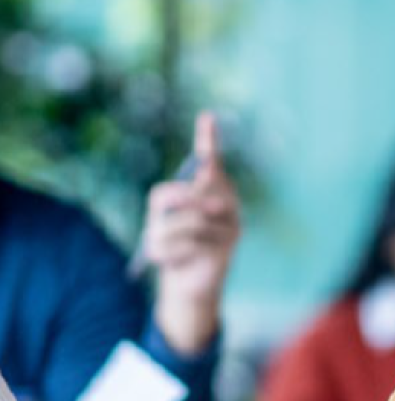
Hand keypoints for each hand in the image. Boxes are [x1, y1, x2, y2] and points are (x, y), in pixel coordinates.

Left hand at [145, 112, 240, 354]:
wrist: (186, 283)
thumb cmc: (172, 245)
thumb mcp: (160, 219)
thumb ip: (169, 203)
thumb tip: (187, 205)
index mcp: (211, 191)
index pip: (210, 161)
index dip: (208, 139)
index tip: (206, 117)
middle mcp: (227, 203)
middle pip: (193, 191)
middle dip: (169, 208)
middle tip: (156, 224)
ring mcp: (232, 225)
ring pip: (189, 220)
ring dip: (165, 236)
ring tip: (164, 249)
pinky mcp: (228, 248)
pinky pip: (189, 243)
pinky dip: (171, 253)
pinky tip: (176, 261)